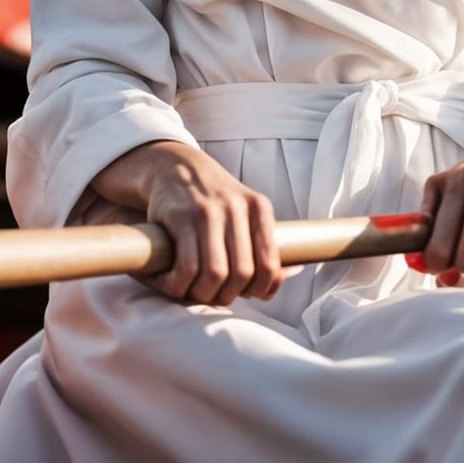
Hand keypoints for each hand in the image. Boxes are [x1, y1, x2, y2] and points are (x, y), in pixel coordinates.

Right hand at [96, 141, 284, 306]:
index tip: (246, 294)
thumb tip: (289, 275)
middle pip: (242, 273)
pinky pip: (186, 266)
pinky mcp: (181, 216)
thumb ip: (263, 242)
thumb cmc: (213, 199)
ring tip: (193, 291)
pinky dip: (179, 285)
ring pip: (215, 273)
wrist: (176, 166)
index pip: (270, 263)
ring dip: (203, 295)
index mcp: (259, 208)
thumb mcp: (244, 211)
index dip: (260, 289)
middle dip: (227, 295)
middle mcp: (237, 207)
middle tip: (214, 296)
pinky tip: (173, 283)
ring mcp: (208, 211)